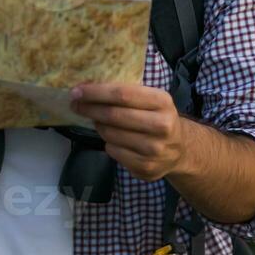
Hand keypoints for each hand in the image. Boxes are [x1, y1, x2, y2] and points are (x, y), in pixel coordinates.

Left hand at [69, 82, 187, 181]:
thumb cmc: (157, 118)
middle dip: (90, 108)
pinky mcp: (146, 167)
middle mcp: (161, 125)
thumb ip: (126, 93)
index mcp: (162, 102)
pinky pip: (113, 151)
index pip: (122, 94)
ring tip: (97, 121)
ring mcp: (154, 149)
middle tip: (75, 104)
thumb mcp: (151, 100)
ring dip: (98, 126)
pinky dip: (108, 143)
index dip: (95, 92)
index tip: (77, 91)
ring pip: (111, 134)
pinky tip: (113, 139)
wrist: (180, 150)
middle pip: (114, 115)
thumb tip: (86, 88)